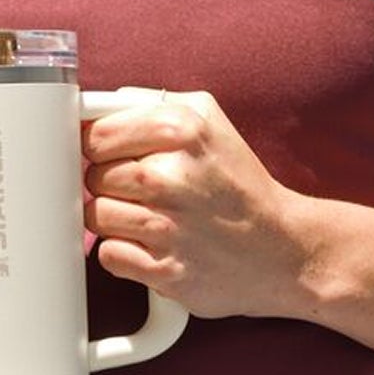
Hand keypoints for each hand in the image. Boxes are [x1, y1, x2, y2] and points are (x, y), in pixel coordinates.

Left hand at [82, 88, 308, 319]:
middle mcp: (170, 176)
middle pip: (92, 177)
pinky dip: (123, 254)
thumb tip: (91, 110)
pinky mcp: (163, 269)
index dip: (99, 149)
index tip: (114, 158)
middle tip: (148, 192)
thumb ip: (148, 105)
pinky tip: (151, 246)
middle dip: (110, 185)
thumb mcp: (207, 121)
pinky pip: (108, 255)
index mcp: (180, 130)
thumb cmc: (237, 183)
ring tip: (151, 218)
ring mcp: (165, 226)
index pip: (95, 135)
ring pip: (94, 216)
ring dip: (115, 220)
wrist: (283, 248)